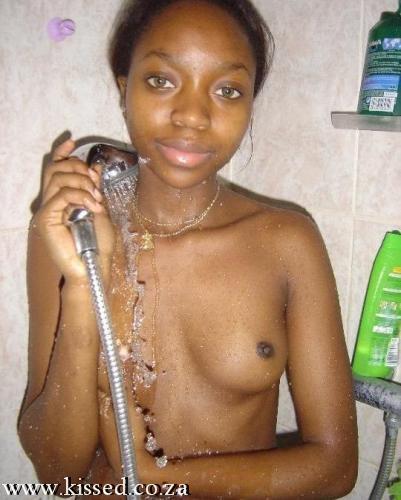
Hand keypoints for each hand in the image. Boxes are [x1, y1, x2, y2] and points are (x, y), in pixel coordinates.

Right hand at [32, 138, 114, 285]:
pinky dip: (81, 196)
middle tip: (95, 184)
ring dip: (82, 183)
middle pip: (56, 169)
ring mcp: (47, 211)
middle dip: (78, 168)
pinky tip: (93, 206)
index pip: (55, 169)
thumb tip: (95, 166)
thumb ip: (95, 189)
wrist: (95, 267)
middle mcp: (51, 203)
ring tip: (96, 199)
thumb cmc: (99, 245)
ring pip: (58, 179)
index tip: (72, 141)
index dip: (62, 153)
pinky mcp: (46, 220)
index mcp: (63, 200)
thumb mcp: (101, 210)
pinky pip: (61, 195)